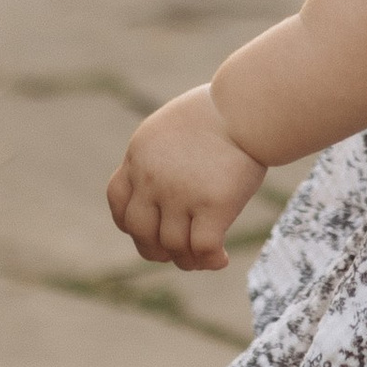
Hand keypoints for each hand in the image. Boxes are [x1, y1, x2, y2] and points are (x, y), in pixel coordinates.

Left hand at [107, 86, 264, 273]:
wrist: (249, 105)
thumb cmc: (223, 111)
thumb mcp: (175, 125)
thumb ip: (163, 156)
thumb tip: (171, 183)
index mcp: (139, 154)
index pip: (117, 199)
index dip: (129, 222)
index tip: (150, 228)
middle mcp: (152, 177)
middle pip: (140, 231)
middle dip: (154, 249)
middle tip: (175, 253)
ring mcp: (180, 194)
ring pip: (173, 246)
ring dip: (187, 260)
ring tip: (202, 260)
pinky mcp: (213, 206)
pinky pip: (203, 249)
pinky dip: (210, 261)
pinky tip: (221, 259)